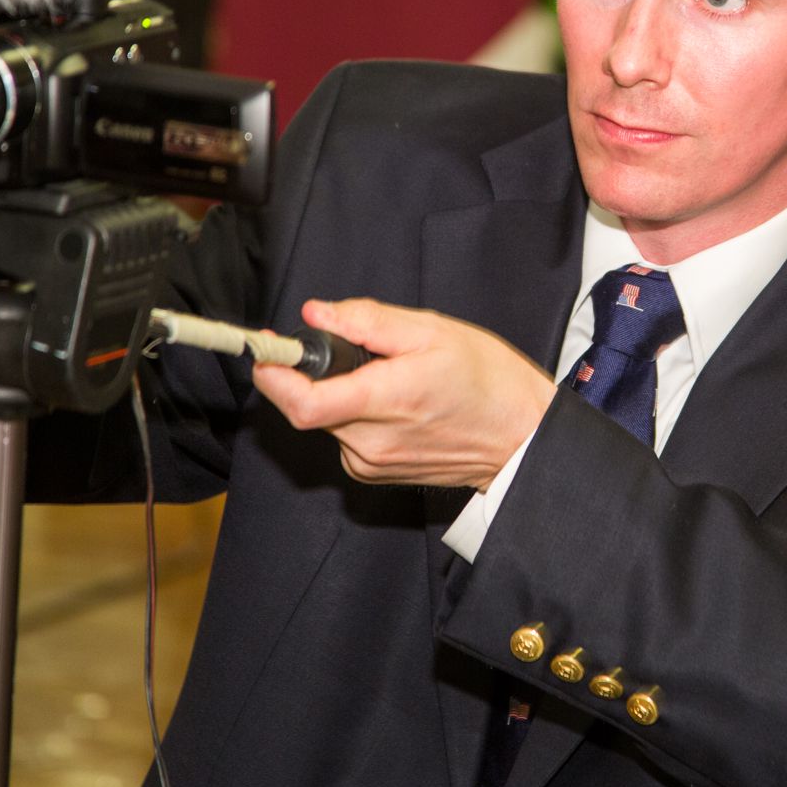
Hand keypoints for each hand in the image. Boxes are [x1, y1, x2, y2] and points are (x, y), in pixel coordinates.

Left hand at [253, 298, 557, 490]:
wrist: (520, 438)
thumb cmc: (488, 381)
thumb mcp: (435, 331)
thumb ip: (369, 321)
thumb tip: (318, 314)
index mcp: (389, 400)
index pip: (303, 402)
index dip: (273, 374)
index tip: (266, 348)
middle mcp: (373, 442)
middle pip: (308, 405)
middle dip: (316, 371)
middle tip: (352, 347)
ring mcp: (373, 463)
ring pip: (327, 418)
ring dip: (340, 391)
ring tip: (388, 375)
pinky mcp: (375, 472)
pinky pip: (344, 434)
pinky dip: (354, 411)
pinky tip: (393, 401)